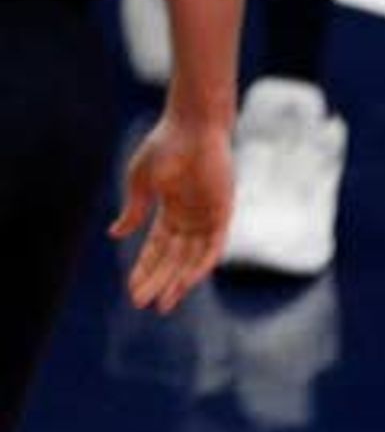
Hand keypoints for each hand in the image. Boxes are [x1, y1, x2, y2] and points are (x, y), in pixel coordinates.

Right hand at [109, 110, 232, 313]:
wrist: (192, 127)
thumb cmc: (165, 147)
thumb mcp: (141, 182)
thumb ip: (134, 210)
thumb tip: (115, 236)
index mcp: (169, 212)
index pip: (155, 250)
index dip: (143, 270)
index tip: (132, 292)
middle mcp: (189, 220)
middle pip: (171, 260)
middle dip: (158, 282)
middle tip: (144, 304)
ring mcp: (206, 218)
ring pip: (190, 259)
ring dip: (177, 280)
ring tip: (164, 301)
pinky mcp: (222, 214)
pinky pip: (212, 247)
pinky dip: (200, 265)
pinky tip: (187, 281)